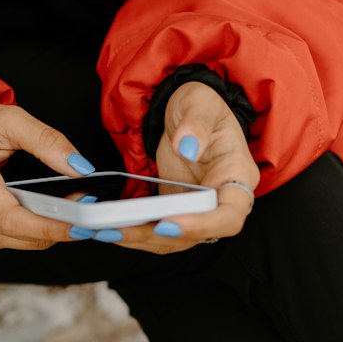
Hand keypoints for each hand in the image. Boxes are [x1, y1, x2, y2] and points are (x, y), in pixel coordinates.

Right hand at [0, 101, 97, 252]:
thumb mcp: (8, 119)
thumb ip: (47, 141)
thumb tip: (80, 167)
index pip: (12, 218)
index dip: (49, 226)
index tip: (80, 225)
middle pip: (21, 235)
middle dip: (59, 224)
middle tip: (84, 205)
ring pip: (20, 243)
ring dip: (47, 229)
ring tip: (67, 205)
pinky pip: (10, 243)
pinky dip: (30, 232)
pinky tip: (38, 213)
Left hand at [90, 81, 259, 254]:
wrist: (186, 111)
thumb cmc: (201, 105)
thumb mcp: (200, 103)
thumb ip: (196, 124)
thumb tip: (188, 147)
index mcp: (238, 174)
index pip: (229, 215)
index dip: (201, 226)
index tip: (167, 223)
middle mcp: (222, 199)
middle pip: (197, 235)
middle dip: (158, 236)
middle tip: (120, 229)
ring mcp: (198, 207)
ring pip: (175, 238)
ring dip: (140, 239)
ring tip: (104, 231)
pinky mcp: (176, 209)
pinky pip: (158, 229)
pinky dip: (134, 231)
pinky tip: (108, 227)